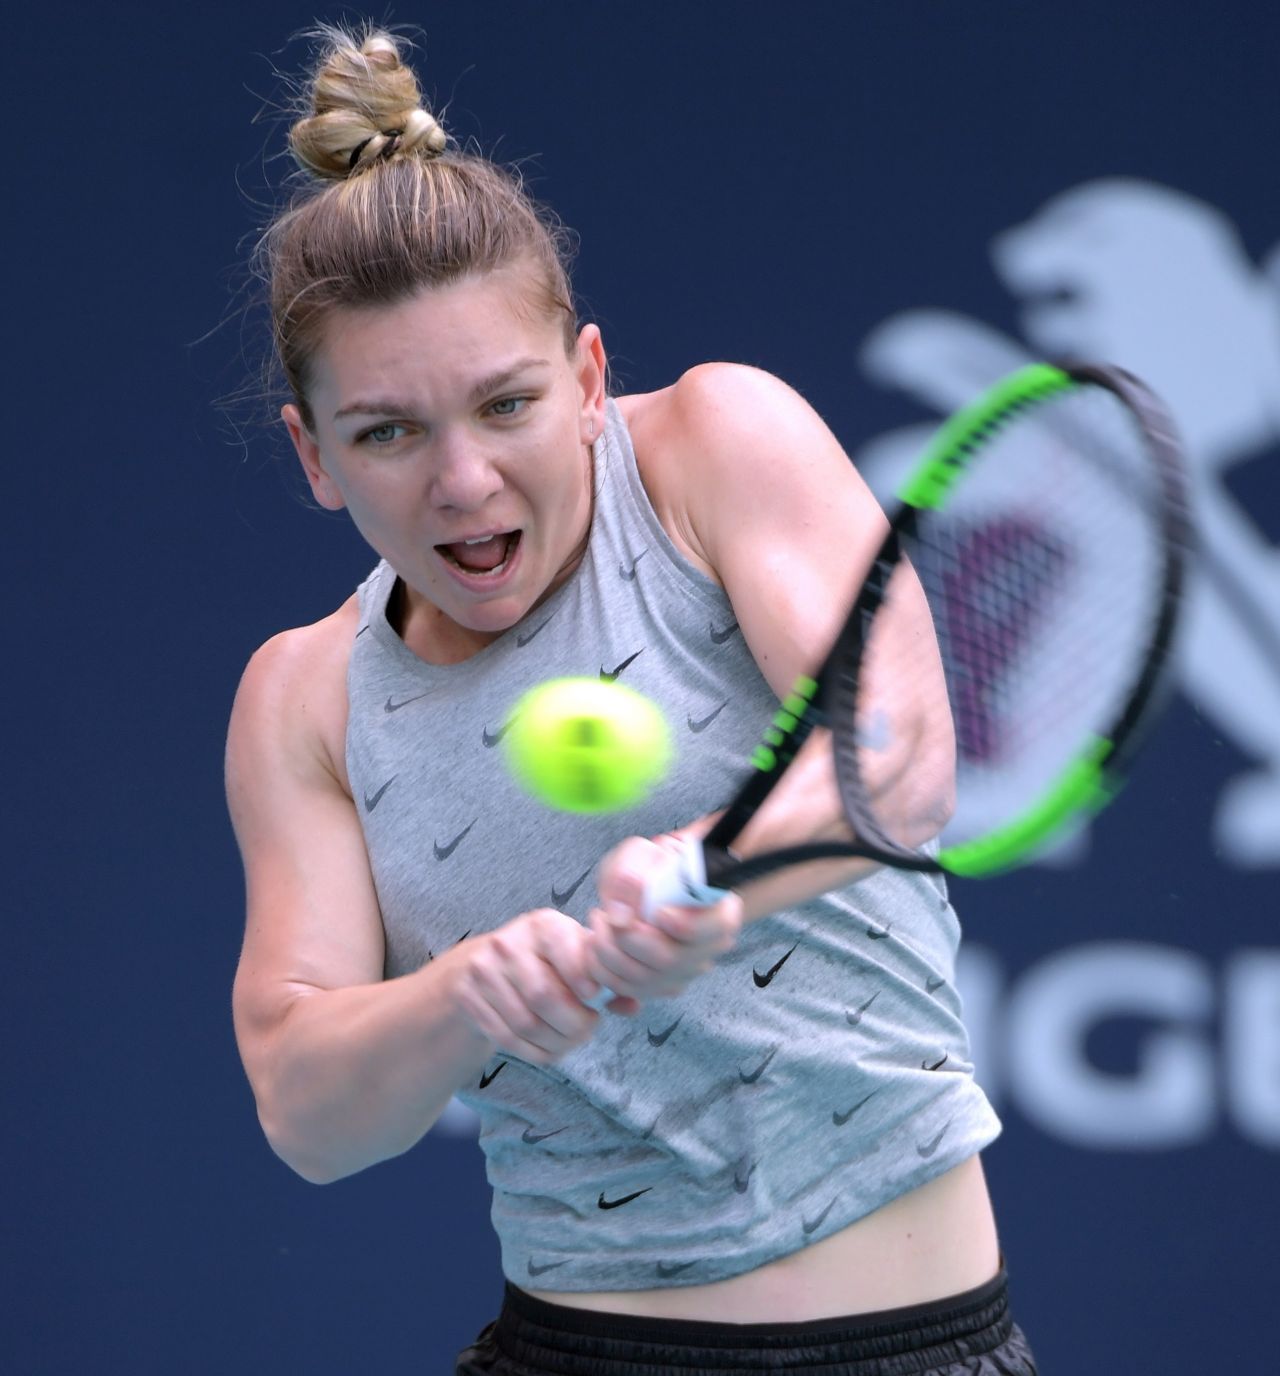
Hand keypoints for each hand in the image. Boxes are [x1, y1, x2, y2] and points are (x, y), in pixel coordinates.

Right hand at [453, 909, 605, 1063]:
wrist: (485, 962)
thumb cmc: (546, 959)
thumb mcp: (575, 953)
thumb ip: (605, 976)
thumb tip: (631, 1005)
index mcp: (543, 925)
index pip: (565, 953)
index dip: (584, 981)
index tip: (595, 1000)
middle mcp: (509, 943)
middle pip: (543, 996)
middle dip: (573, 1023)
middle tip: (587, 1029)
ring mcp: (484, 971)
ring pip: (525, 1023)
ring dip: (555, 1042)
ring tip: (570, 1040)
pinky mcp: (470, 997)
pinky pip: (506, 1038)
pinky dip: (534, 1051)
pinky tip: (548, 1047)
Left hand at [588, 835, 743, 1004]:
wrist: (647, 884)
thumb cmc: (650, 867)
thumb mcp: (641, 855)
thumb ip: (631, 876)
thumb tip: (621, 918)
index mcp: (720, 912)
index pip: (715, 928)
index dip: (685, 925)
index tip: (657, 911)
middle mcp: (707, 949)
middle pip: (672, 961)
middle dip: (627, 940)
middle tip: (603, 913)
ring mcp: (683, 972)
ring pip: (644, 980)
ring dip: (608, 953)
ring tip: (598, 922)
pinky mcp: (658, 986)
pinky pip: (627, 991)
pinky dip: (603, 970)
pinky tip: (596, 943)